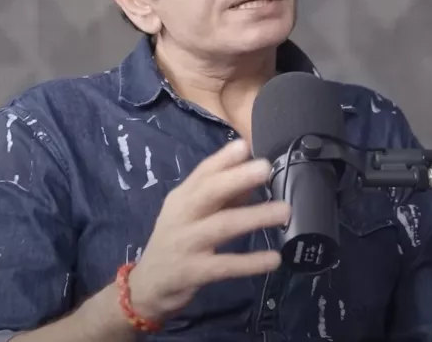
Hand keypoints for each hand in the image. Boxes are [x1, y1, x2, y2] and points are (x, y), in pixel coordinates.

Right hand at [127, 139, 288, 323]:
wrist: (148, 285)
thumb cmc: (177, 240)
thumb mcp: (193, 214)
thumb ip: (224, 195)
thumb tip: (254, 173)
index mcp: (183, 197)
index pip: (203, 172)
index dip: (223, 158)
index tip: (245, 145)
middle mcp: (182, 215)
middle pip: (209, 192)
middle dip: (238, 178)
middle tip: (265, 168)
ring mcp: (186, 243)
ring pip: (222, 226)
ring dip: (255, 217)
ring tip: (284, 210)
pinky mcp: (192, 272)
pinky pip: (225, 265)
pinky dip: (250, 262)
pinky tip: (274, 259)